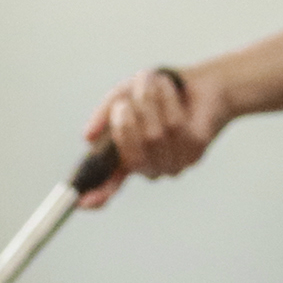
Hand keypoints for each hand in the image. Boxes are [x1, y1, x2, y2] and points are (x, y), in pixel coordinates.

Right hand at [81, 64, 232, 202]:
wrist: (200, 82)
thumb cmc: (157, 93)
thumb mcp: (123, 96)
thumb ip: (103, 115)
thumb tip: (86, 137)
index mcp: (128, 158)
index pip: (111, 184)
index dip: (98, 194)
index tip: (82, 202)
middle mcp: (150, 167)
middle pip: (134, 157)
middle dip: (126, 125)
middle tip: (124, 102)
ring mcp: (174, 162)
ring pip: (154, 136)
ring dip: (148, 102)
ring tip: (147, 80)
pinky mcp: (196, 150)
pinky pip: (174, 125)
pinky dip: (166, 100)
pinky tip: (167, 87)